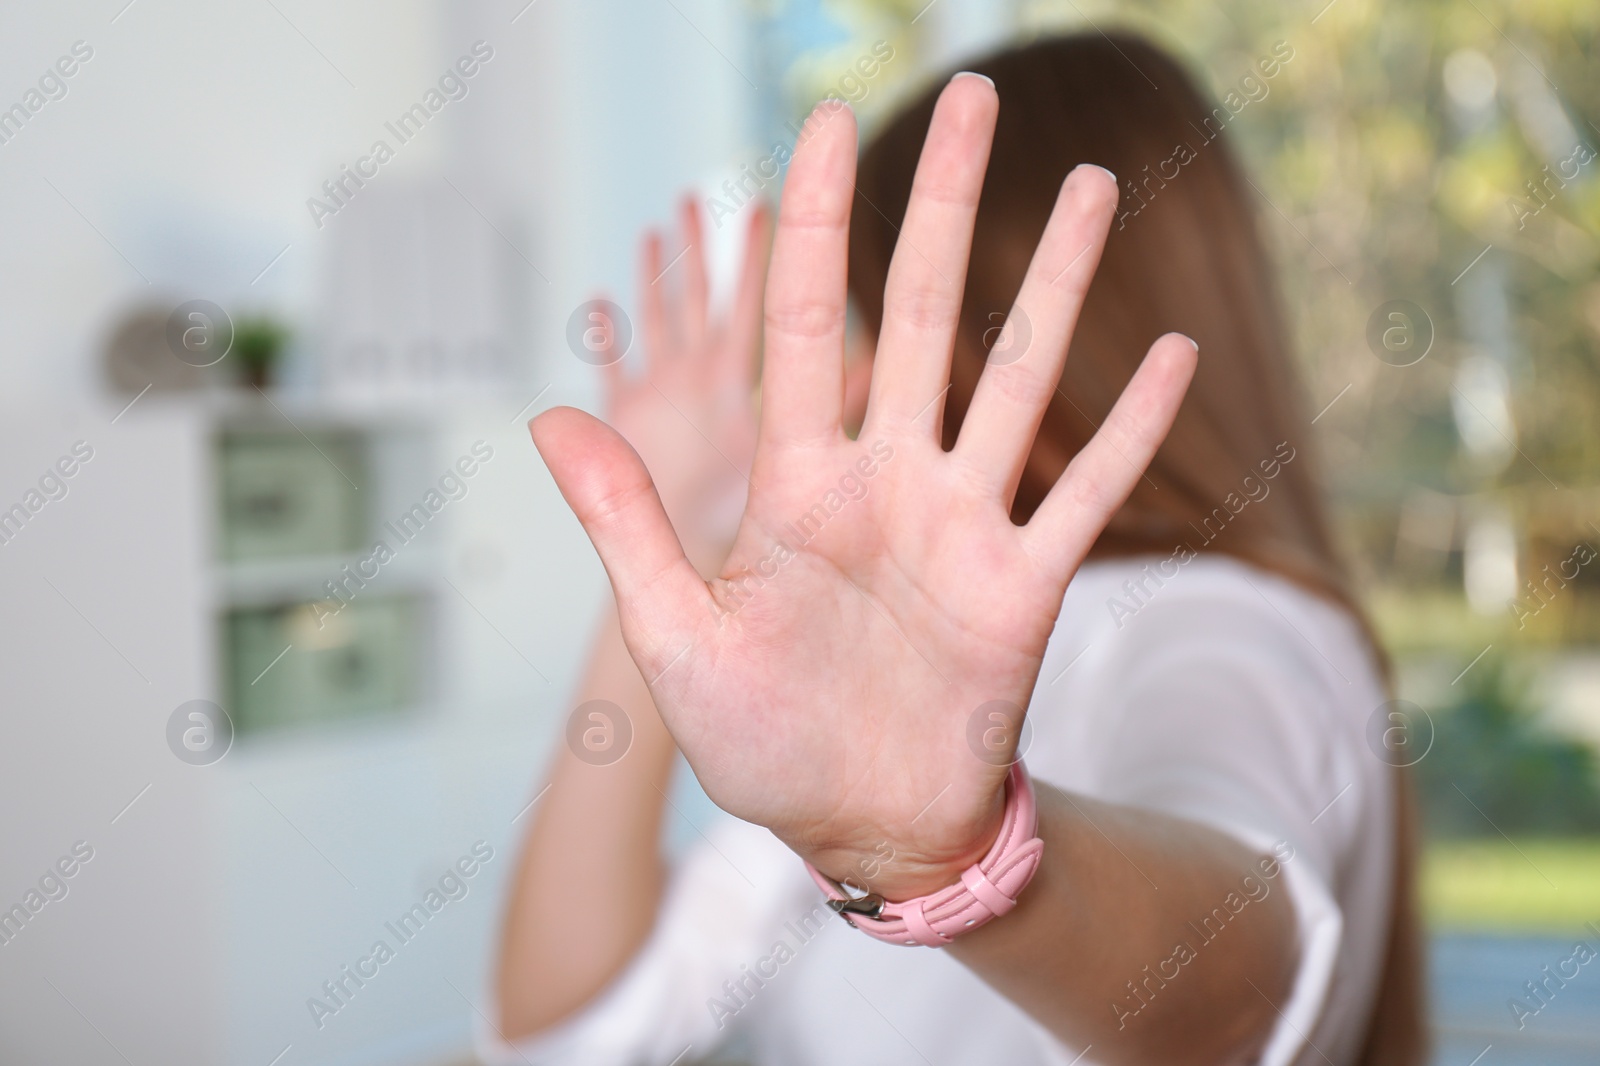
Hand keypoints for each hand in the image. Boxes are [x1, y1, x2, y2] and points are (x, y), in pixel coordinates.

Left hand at [531, 76, 1195, 899]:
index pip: (806, 325)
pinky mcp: (1027, 584)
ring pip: (1019, 378)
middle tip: (968, 97)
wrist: (856, 824)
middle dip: (940, 206)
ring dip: (1055, 284)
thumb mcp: (674, 637)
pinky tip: (1173, 355)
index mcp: (796, 484)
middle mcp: (886, 480)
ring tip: (1090, 185)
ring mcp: (963, 525)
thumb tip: (545, 418)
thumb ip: (626, 523)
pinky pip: (1088, 494)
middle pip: (919, 316)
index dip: (814, 223)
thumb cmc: (758, 739)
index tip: (823, 123)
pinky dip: (1131, 431)